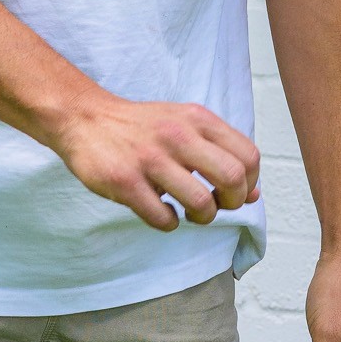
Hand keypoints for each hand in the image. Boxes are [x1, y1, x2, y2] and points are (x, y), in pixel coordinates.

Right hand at [46, 91, 261, 231]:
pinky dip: (168, 222)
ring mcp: (150, 158)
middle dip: (231, 203)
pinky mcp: (124, 181)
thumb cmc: (143, 128)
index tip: (233, 192)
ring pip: (200, 202)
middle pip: (232, 178)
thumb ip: (221, 154)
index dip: (249, 183)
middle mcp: (178, 135)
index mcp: (198, 119)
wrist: (85, 118)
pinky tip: (161, 212)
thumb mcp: (187, 126)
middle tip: (215, 206)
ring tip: (189, 212)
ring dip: (201, 217)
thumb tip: (255, 194)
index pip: (248, 156)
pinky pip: (161, 217)